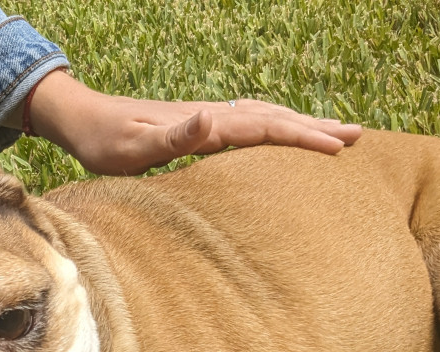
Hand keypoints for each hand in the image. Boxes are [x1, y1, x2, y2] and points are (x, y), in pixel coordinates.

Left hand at [17, 70, 362, 175]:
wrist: (81, 118)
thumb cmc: (102, 142)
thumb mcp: (131, 148)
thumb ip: (171, 137)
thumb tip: (209, 117)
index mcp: (202, 124)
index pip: (262, 129)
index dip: (300, 138)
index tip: (337, 147)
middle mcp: (209, 115)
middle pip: (272, 118)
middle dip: (314, 128)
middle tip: (357, 137)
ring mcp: (204, 117)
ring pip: (263, 117)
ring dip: (299, 124)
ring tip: (334, 132)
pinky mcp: (196, 124)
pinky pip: (247, 123)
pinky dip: (273, 125)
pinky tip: (279, 130)